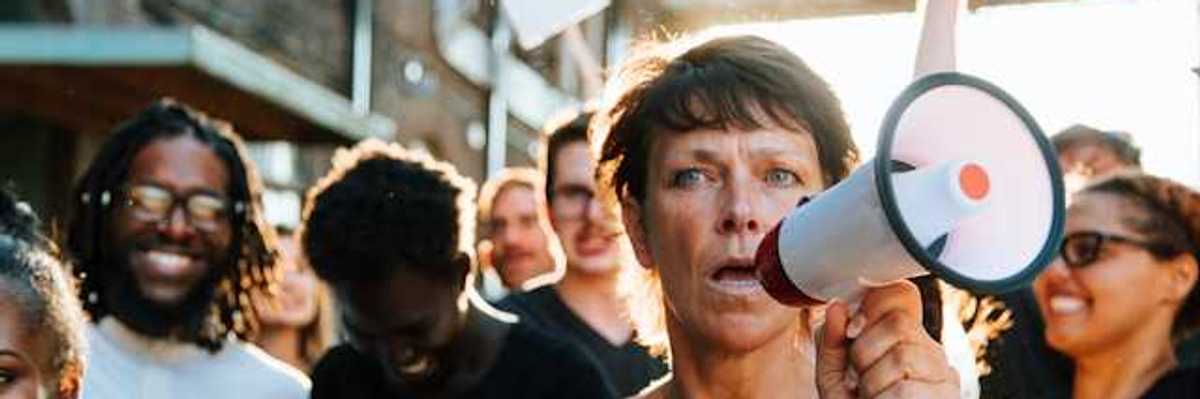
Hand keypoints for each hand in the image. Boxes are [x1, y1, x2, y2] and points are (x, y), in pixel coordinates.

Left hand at [816, 281, 958, 397]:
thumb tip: (835, 306)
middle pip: (898, 324)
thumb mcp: (834, 380)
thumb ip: (832, 344)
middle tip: (860, 381)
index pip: (901, 295)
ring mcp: (944, 377)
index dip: (873, 307)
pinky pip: (906, 390)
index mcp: (905, 340)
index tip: (852, 331)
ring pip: (902, 357)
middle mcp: (931, 353)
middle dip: (864, 353)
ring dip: (872, 384)